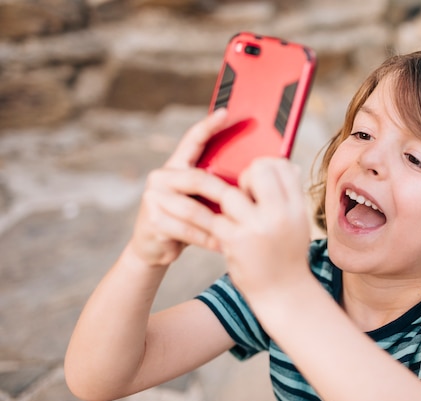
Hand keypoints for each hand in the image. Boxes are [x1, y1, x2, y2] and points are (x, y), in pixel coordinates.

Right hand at [129, 109, 230, 266]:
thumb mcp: (199, 199)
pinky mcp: (152, 220)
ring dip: (217, 223)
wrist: (153, 247)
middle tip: (245, 202)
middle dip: (223, 192)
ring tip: (237, 230)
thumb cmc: (185, 221)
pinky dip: (208, 238)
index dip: (208, 126)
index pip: (191, 140)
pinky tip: (222, 245)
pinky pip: (187, 229)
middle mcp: (160, 177)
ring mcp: (153, 198)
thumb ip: (212, 187)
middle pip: (196, 178)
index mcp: (174, 166)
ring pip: (193, 209)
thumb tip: (250, 175)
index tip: (226, 112)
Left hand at [206, 158, 311, 298]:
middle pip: (258, 170)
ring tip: (234, 217)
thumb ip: (291, 196)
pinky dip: (217, 224)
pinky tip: (225, 234)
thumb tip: (289, 165)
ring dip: (227, 204)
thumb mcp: (298, 224)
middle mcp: (280, 215)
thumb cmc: (288, 255)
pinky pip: (216, 218)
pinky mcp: (234, 241)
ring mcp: (256, 227)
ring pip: (230, 194)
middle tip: (244, 195)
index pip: (283, 166)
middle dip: (246, 177)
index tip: (260, 181)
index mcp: (297, 208)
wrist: (283, 294)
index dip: (268, 166)